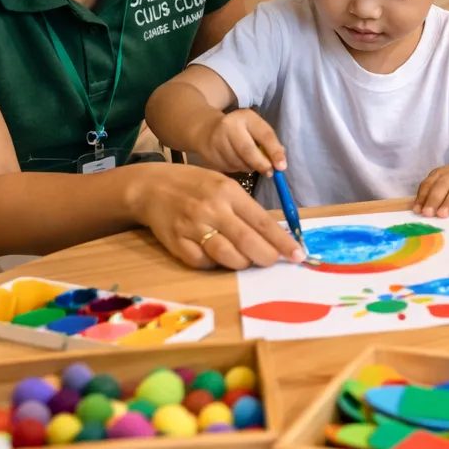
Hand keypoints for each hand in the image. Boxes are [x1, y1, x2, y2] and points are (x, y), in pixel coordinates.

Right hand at [131, 164, 303, 269]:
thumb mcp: (222, 183)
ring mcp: (192, 227)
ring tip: (247, 259)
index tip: (297, 254)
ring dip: (243, 263)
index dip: (282, 241)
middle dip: (266, 256)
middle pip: (247, 241)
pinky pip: (203, 262)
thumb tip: (272, 233)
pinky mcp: (177, 243)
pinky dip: (216, 265)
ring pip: (227, 256)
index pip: (262, 221)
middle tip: (273, 261)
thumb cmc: (193, 184)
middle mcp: (211, 209)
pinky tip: (220, 258)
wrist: (151, 186)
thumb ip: (245, 207)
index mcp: (227, 191)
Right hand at [198, 109, 284, 176]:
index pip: (264, 135)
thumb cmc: (239, 130)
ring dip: (250, 168)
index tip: (282, 167)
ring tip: (252, 164)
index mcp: (246, 117)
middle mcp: (229, 126)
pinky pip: (229, 168)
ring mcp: (217, 141)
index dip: (274, 152)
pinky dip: (238, 169)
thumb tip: (280, 162)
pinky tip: (237, 163)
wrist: (206, 130)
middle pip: (248, 151)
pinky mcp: (210, 155)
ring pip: (239, 162)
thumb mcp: (254, 128)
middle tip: (270, 173)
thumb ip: (268, 142)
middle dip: (262, 164)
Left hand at [413, 161, 448, 217]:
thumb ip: (433, 192)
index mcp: (443, 172)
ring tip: (442, 214)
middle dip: (434, 199)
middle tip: (428, 213)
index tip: (417, 210)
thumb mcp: (447, 180)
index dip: (423, 196)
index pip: (430, 183)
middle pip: (443, 185)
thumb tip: (418, 210)